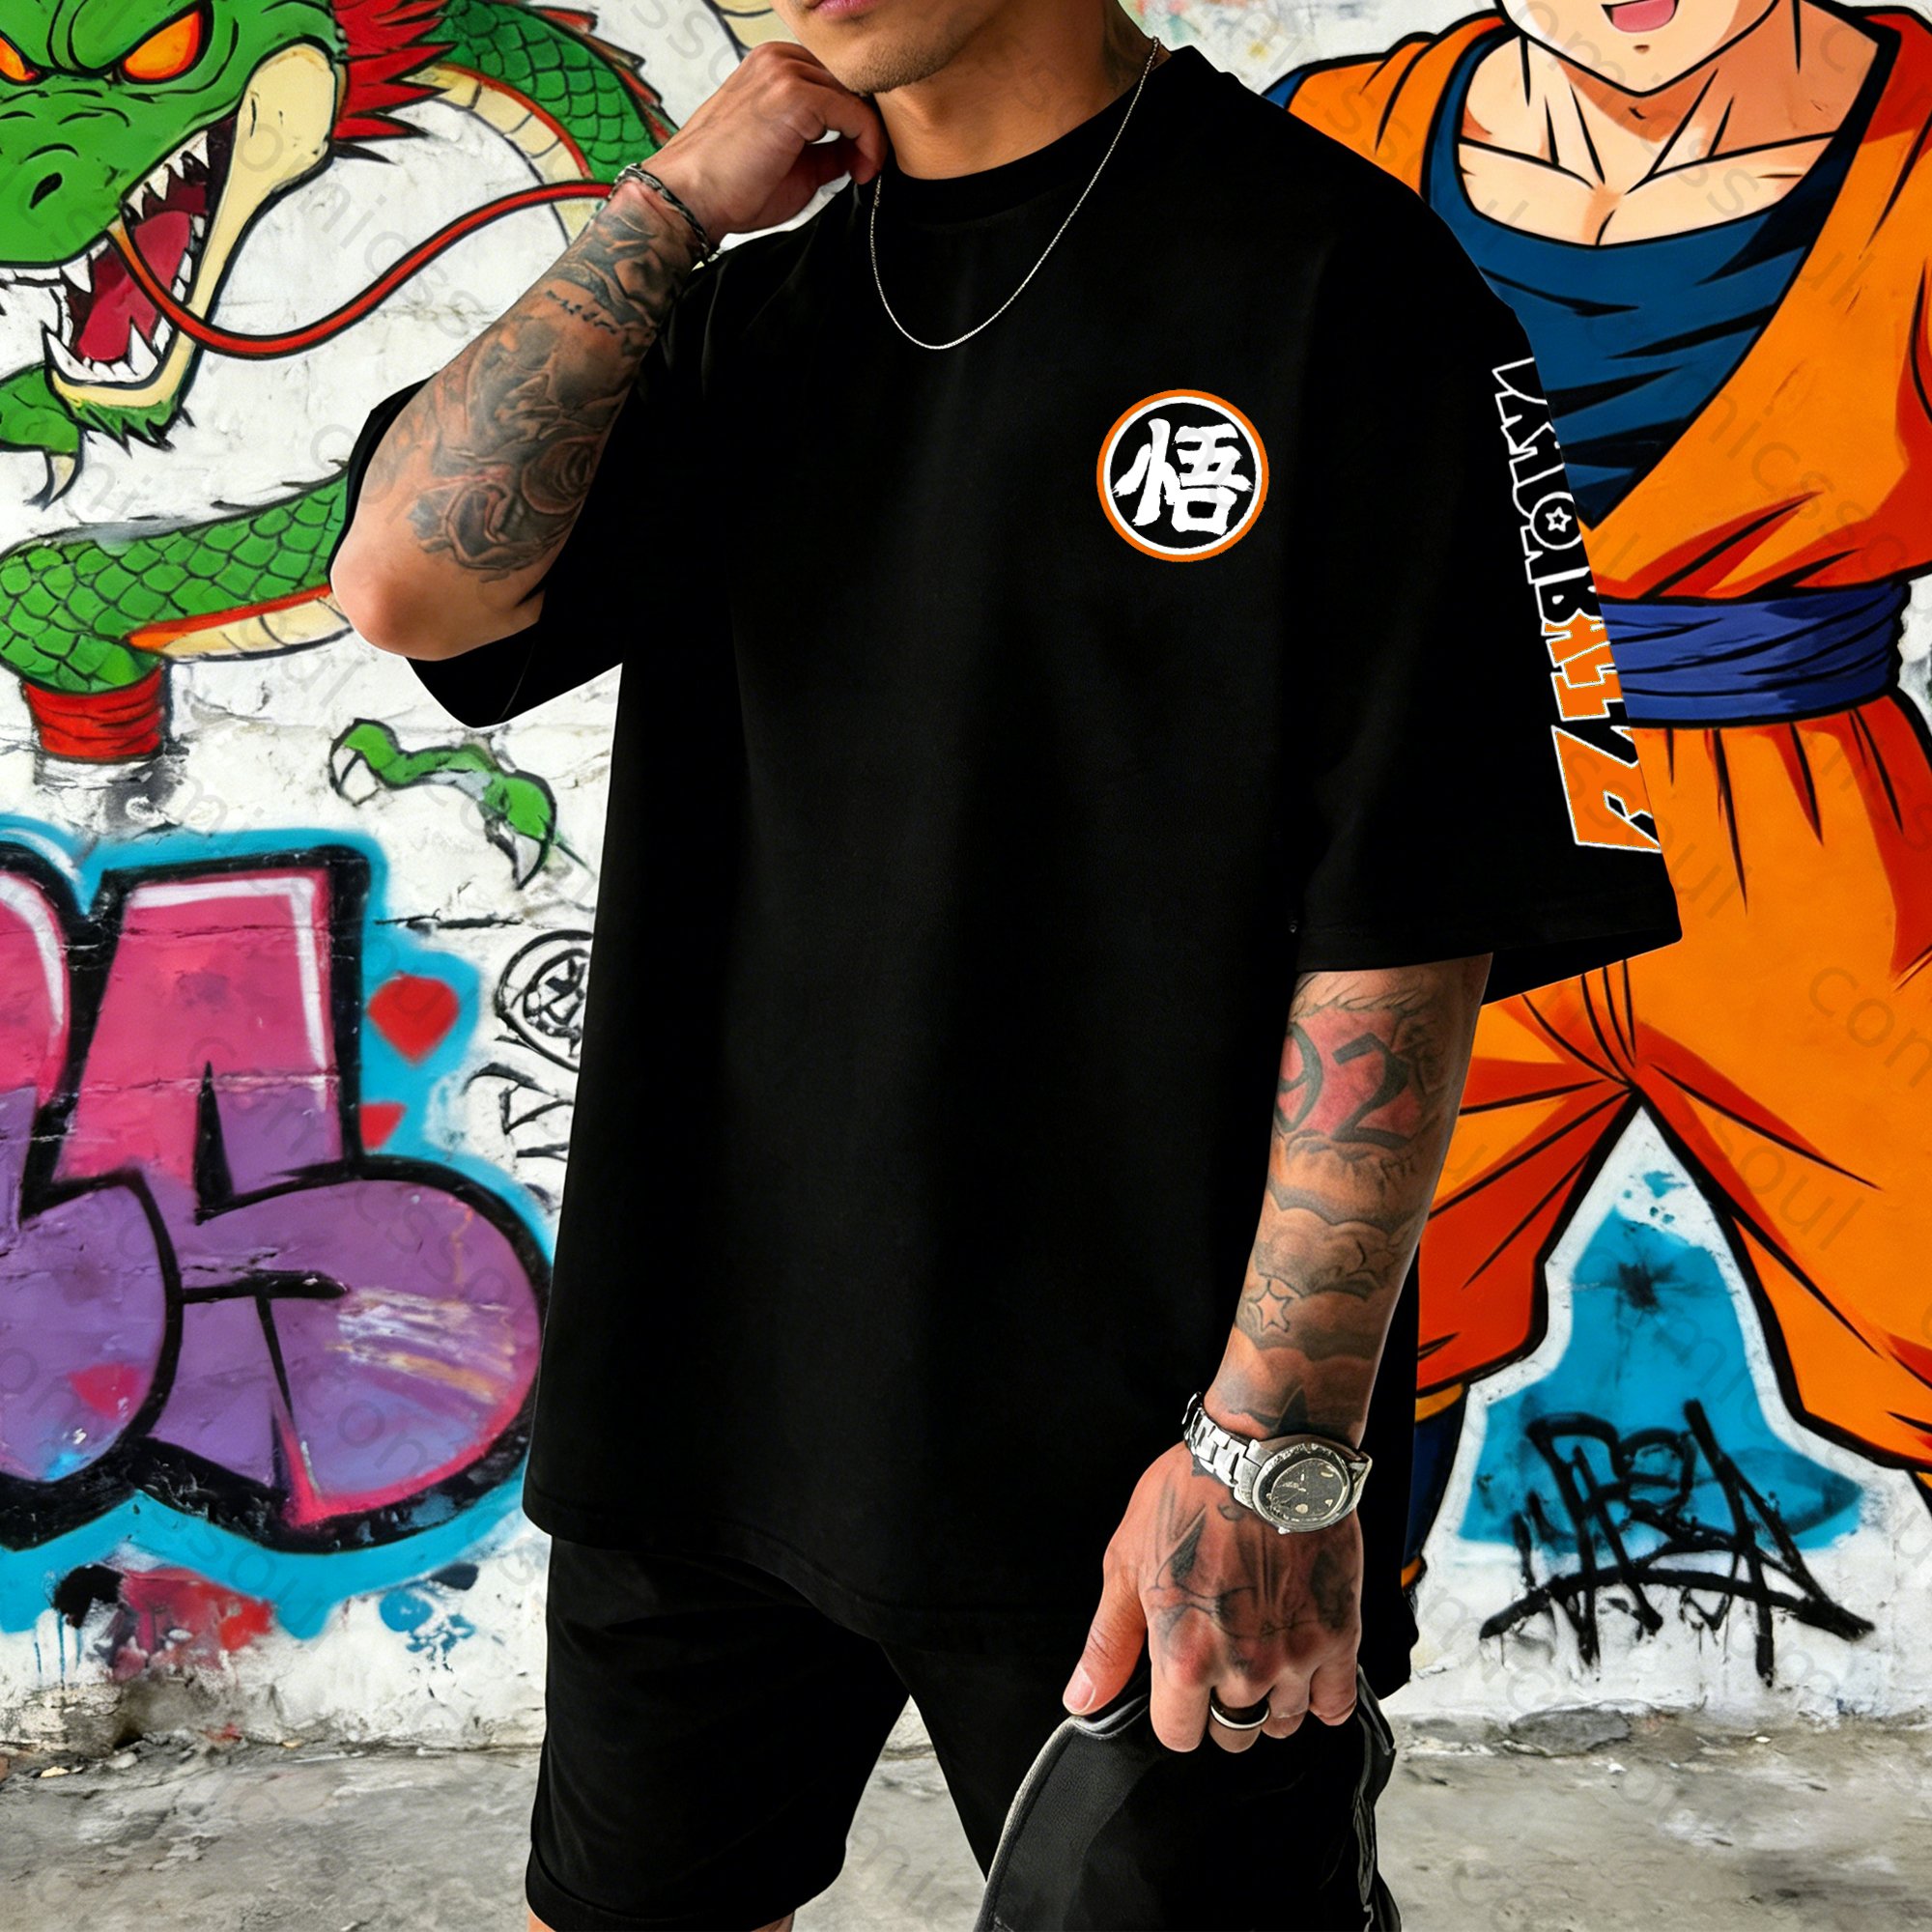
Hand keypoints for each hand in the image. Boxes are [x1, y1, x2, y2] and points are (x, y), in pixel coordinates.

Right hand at [642, 42, 888, 243]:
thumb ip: (828, 149)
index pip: (834, 79)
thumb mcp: (794, 164)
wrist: (690, 197)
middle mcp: (777, 60)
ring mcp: (783, 72)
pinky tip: (858, 171)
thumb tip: (859, 149)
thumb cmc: (731, 186)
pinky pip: (854, 110)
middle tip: (864, 167)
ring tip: (860, 172)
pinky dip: (868, 142)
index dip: (856, 117)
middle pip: (848, 82)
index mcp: (772, 67)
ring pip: (855, 92)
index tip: (860, 160)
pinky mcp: (793, 94)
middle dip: (866, 125)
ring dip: (869, 135)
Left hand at [1064, 1443, 1362, 1752]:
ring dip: (1270, 1700)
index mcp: (1184, 1657)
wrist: (1265, 1454)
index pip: (1179, 1736)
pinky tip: (1305, 1666)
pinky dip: (1321, 1697)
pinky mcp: (1339, 1637)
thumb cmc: (1191, 1496)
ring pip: (1282, 1723)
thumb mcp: (1127, 1561)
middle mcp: (1242, 1668)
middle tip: (1222, 1654)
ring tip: (1261, 1651)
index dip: (1176, 1711)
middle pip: (1233, 1734)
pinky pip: (1336, 1705)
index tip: (1181, 1683)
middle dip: (1222, 1706)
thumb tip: (1082, 1698)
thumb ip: (1109, 1643)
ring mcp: (1295, 1657)